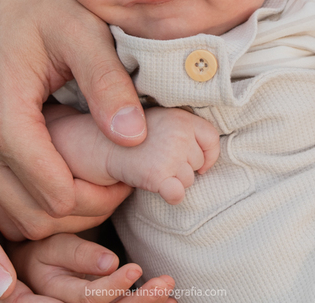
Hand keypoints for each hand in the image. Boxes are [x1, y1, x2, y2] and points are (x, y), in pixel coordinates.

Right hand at [0, 0, 144, 240]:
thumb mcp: (82, 30)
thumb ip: (108, 84)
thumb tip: (135, 138)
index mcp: (0, 114)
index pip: (55, 196)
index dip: (101, 193)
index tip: (129, 169)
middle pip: (32, 218)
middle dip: (83, 209)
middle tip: (120, 179)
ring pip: (12, 217)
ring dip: (57, 211)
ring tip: (96, 174)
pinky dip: (32, 200)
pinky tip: (66, 168)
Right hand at [9, 233, 173, 302]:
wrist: (32, 270)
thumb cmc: (43, 252)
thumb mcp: (53, 245)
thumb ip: (78, 253)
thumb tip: (110, 262)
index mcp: (57, 294)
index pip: (88, 297)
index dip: (113, 286)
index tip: (136, 268)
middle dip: (140, 300)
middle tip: (165, 282)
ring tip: (171, 293)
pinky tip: (168, 301)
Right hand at [104, 107, 219, 203]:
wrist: (102, 144)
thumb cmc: (136, 135)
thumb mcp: (164, 122)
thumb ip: (187, 132)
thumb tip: (208, 160)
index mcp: (182, 117)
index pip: (211, 138)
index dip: (208, 154)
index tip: (198, 162)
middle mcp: (178, 133)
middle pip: (199, 163)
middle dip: (183, 167)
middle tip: (159, 158)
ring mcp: (169, 154)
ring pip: (188, 181)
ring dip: (173, 180)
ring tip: (152, 166)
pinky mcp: (157, 175)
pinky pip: (177, 194)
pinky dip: (171, 195)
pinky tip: (159, 187)